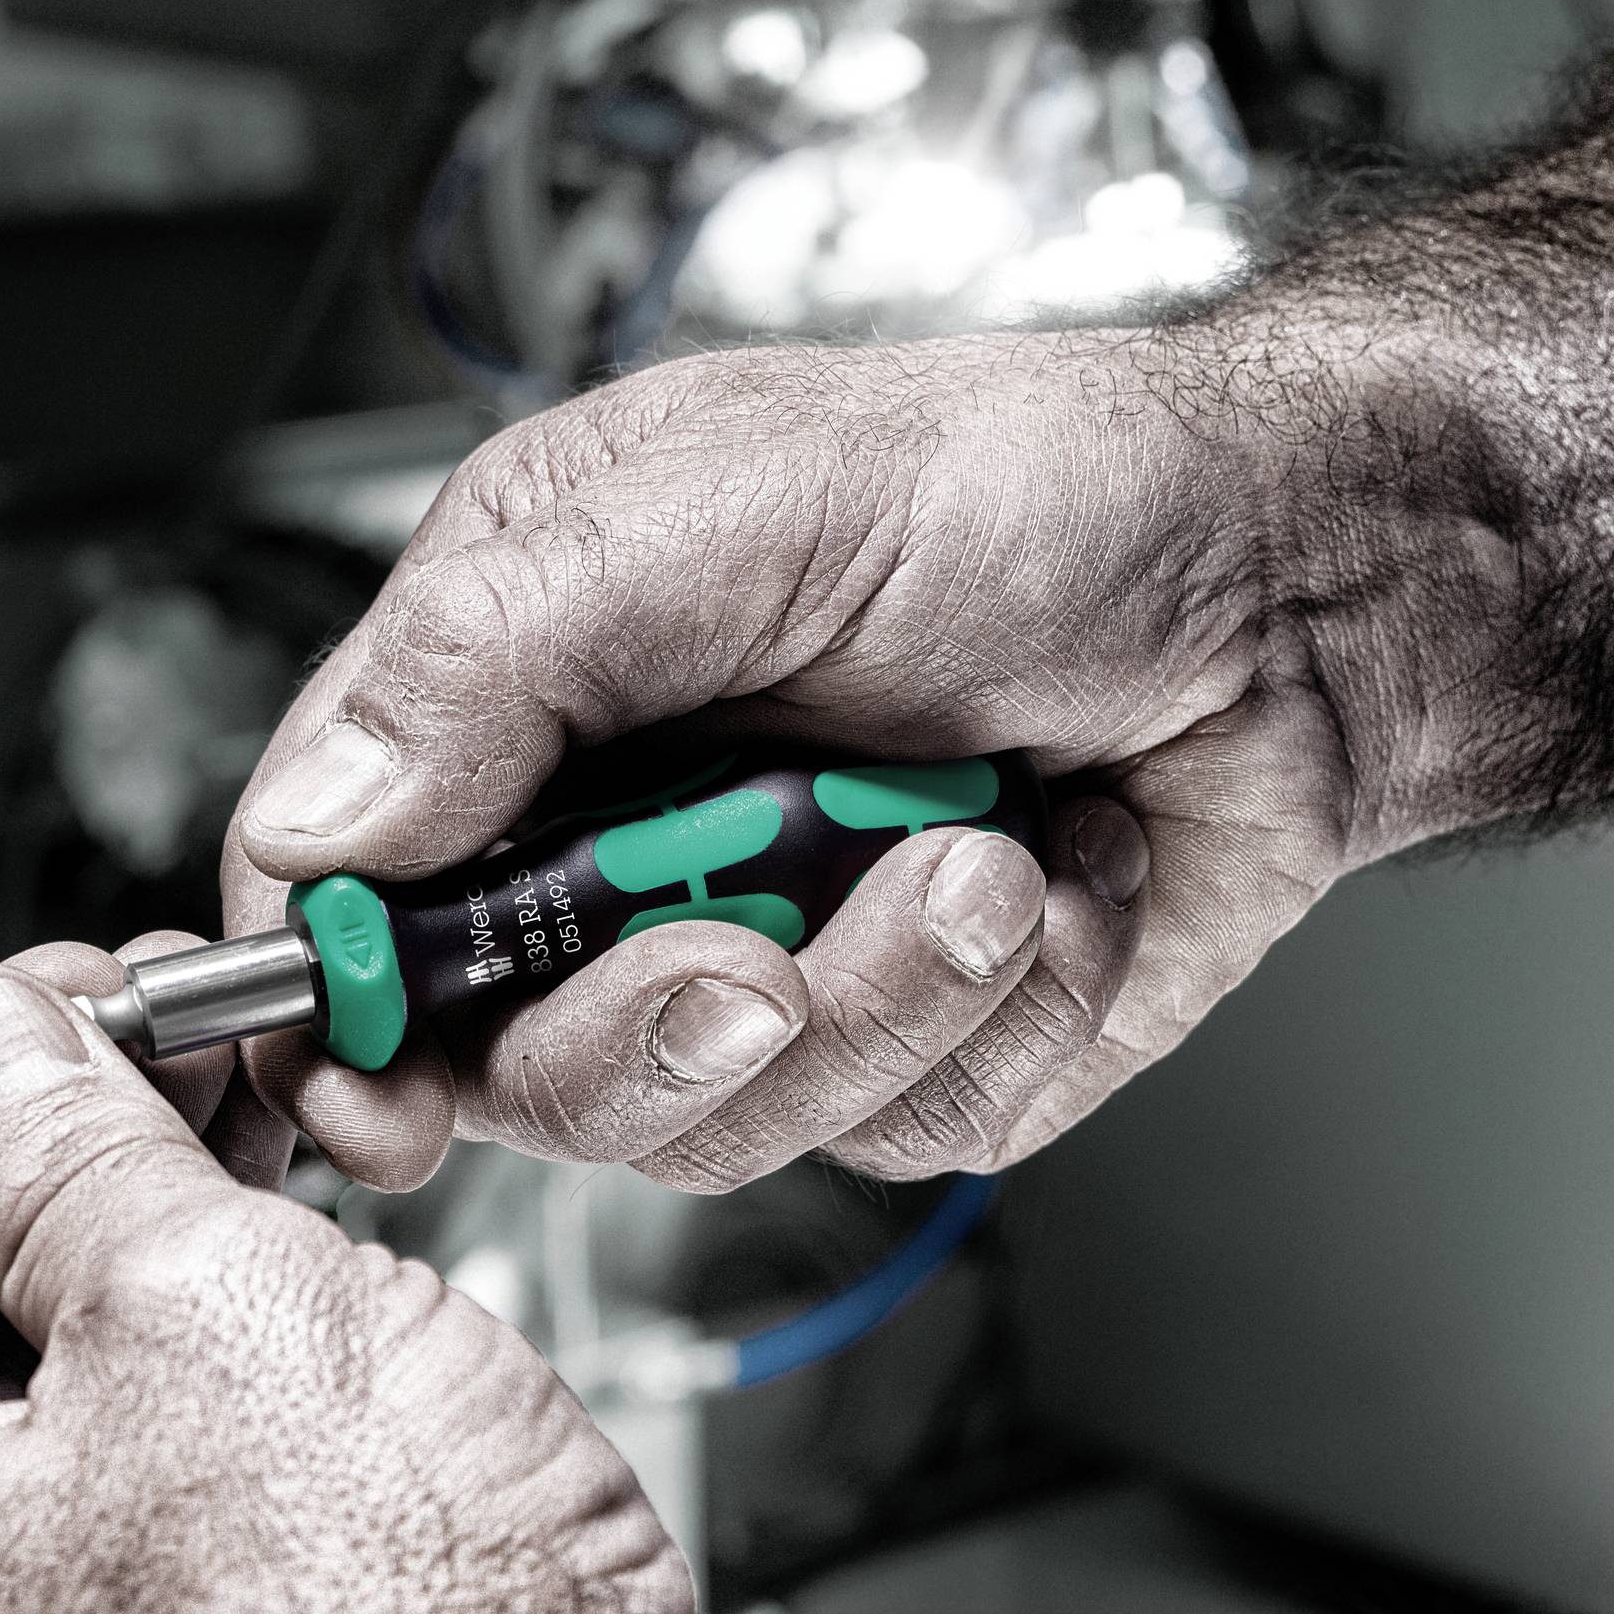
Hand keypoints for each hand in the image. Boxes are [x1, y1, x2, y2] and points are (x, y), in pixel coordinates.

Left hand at [0, 951, 747, 1613]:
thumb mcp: (206, 1297)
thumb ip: (63, 1144)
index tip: (72, 1013)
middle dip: (102, 1183)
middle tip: (215, 1071)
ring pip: (90, 1436)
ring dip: (197, 1286)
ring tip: (316, 1184)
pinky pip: (180, 1536)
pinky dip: (250, 1413)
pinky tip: (350, 1332)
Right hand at [225, 327, 1414, 1193]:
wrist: (1296, 587)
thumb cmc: (1040, 491)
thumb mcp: (739, 500)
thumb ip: (503, 654)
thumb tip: (317, 825)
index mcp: (530, 694)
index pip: (343, 896)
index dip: (329, 1015)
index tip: (375, 1091)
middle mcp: (629, 851)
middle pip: (516, 1066)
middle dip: (648, 1027)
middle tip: (755, 951)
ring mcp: (774, 967)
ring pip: (719, 1119)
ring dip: (879, 992)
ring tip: (986, 845)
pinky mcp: (913, 1053)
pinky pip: (902, 1121)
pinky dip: (1004, 1004)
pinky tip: (1058, 877)